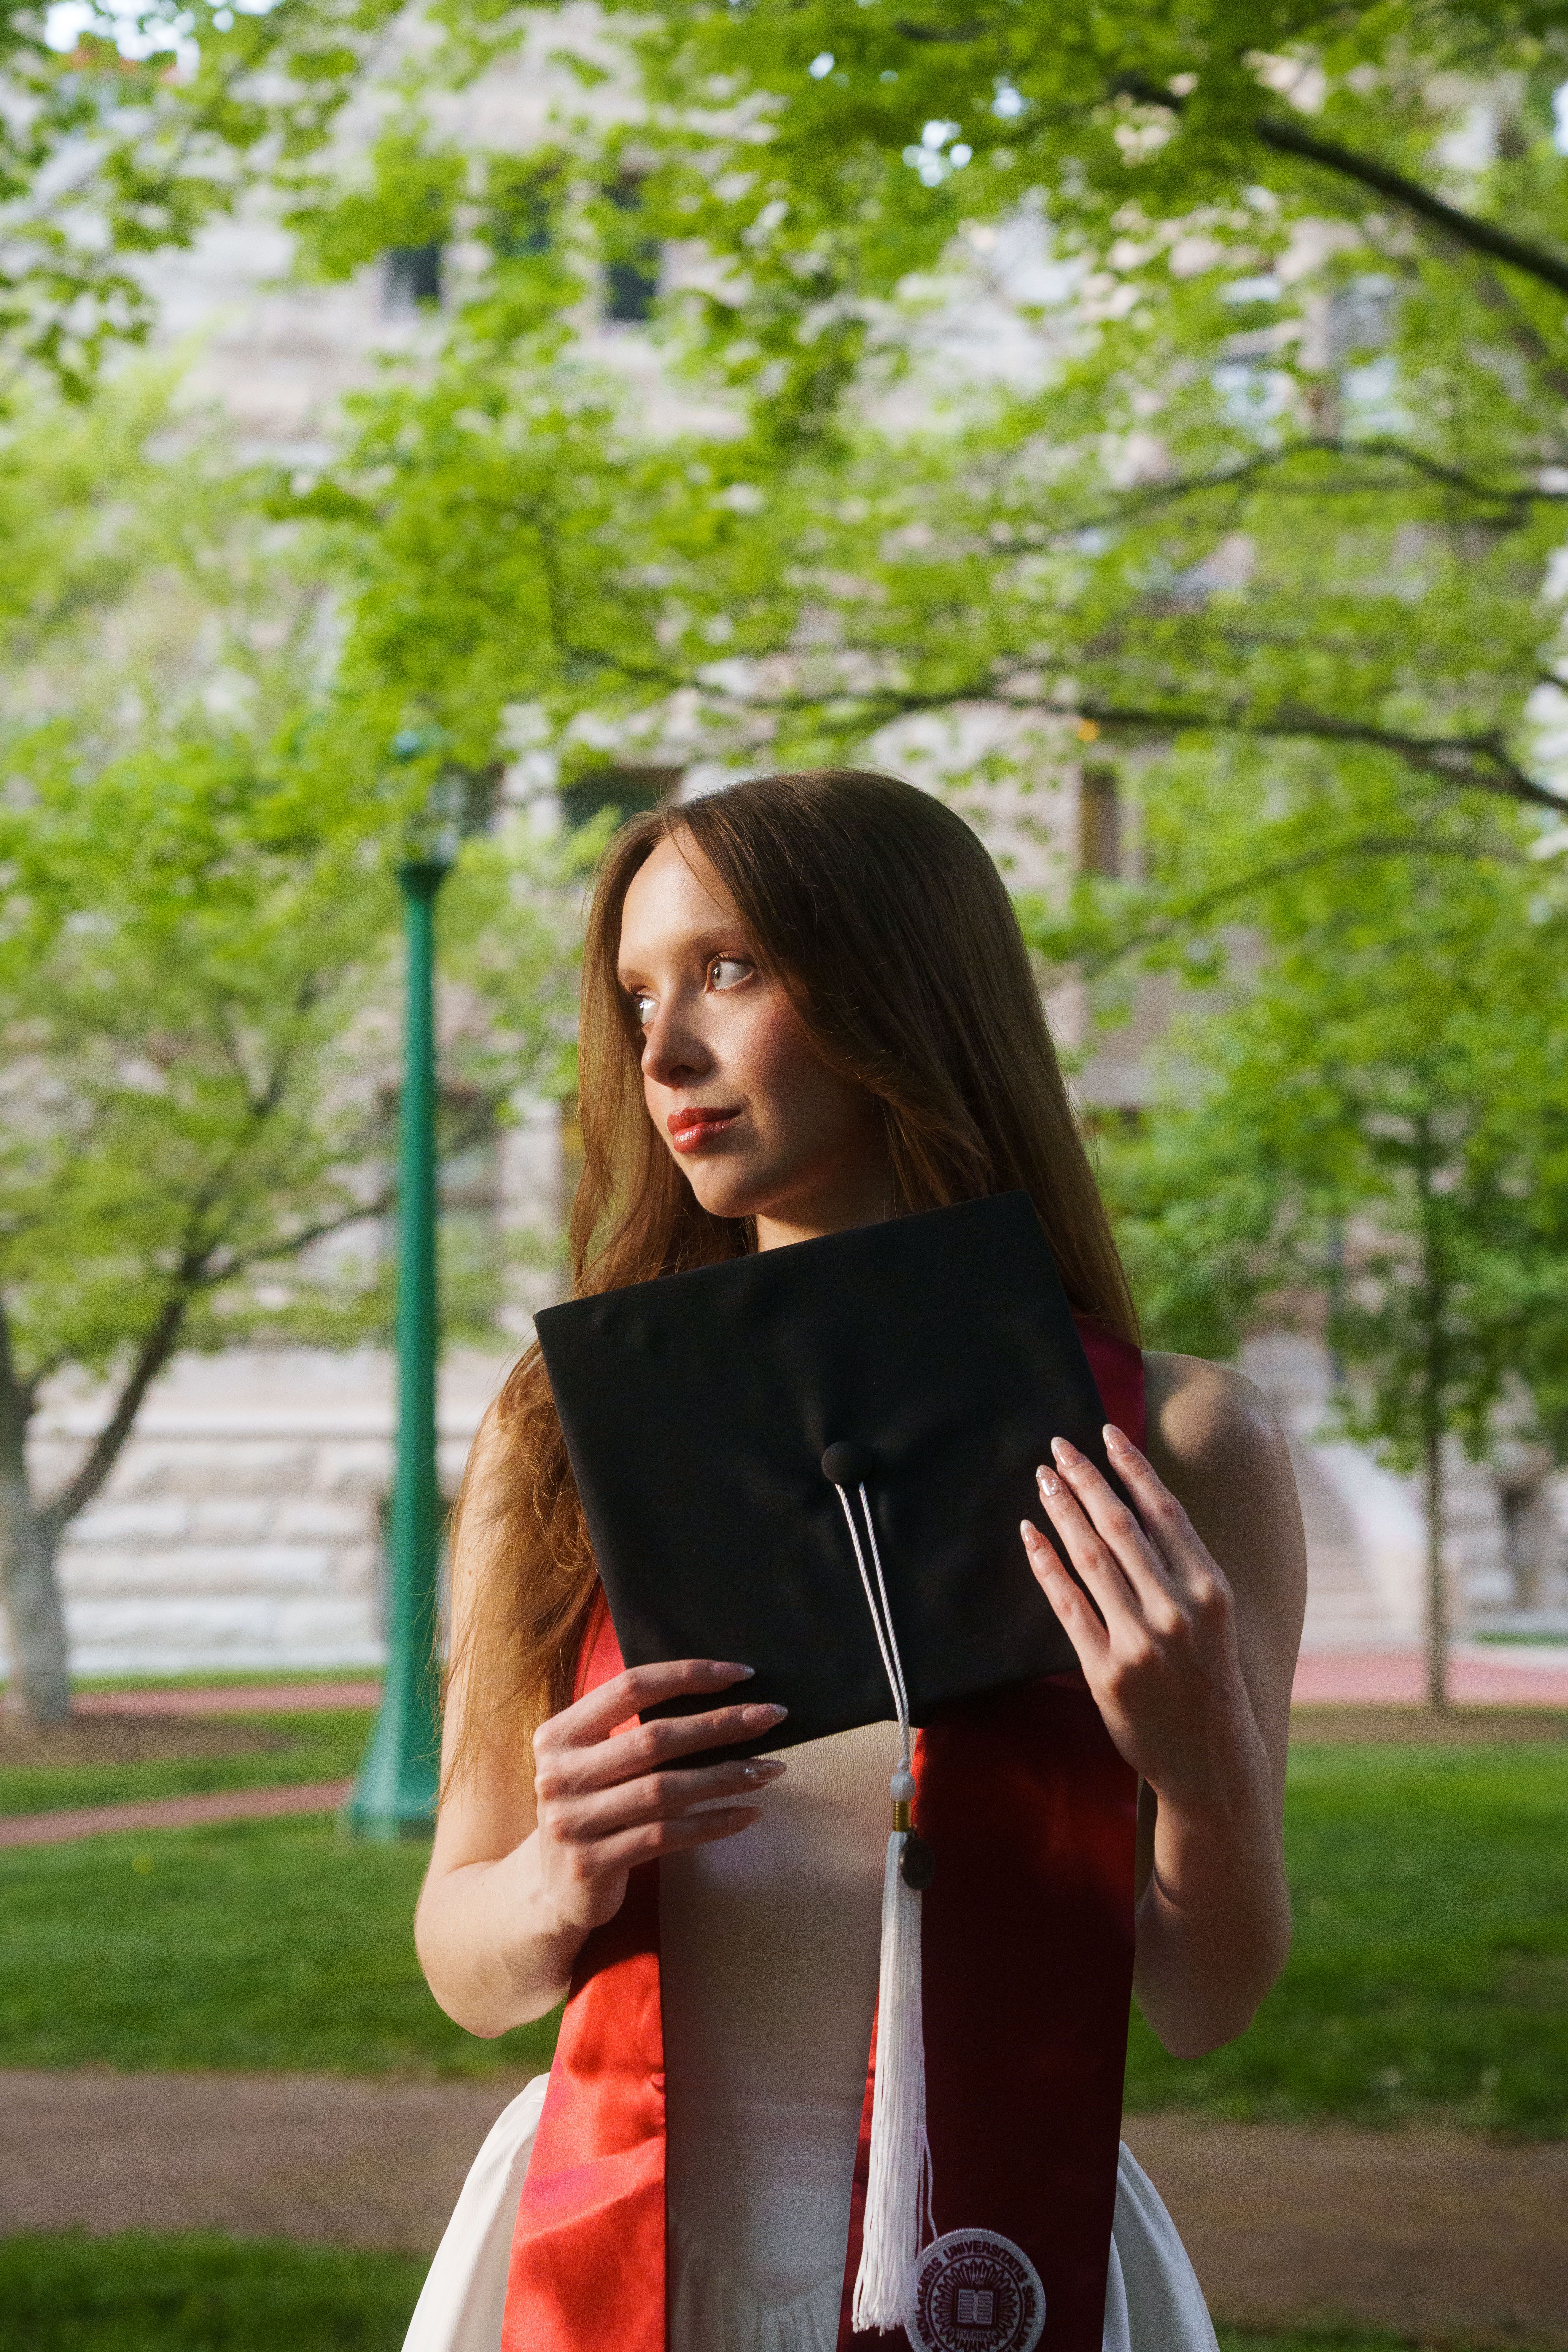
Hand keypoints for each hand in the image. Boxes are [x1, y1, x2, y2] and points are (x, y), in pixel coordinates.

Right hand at [530, 1659, 787, 1937]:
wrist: (552, 1888)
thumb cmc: (593, 1809)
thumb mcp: (596, 1764)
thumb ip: (636, 1733)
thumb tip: (726, 1702)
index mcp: (559, 1734)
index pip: (632, 1687)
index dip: (688, 1675)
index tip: (741, 1674)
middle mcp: (559, 1774)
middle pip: (654, 1738)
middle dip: (720, 1723)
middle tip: (772, 1716)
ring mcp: (572, 1821)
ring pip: (666, 1789)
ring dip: (726, 1776)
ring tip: (771, 1769)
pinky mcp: (592, 1864)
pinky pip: (666, 1836)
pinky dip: (712, 1824)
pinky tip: (747, 1815)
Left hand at [1020, 1426, 1266, 1817]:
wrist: (1210, 1761)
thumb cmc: (1210, 1680)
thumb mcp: (1215, 1618)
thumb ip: (1183, 1569)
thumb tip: (1141, 1507)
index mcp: (1210, 1589)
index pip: (1164, 1510)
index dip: (1132, 1466)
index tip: (1107, 1432)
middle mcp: (1177, 1609)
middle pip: (1120, 1525)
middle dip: (1086, 1478)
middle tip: (1058, 1447)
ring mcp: (1140, 1640)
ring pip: (1089, 1557)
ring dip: (1062, 1511)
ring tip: (1043, 1479)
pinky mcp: (1106, 1670)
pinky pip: (1067, 1604)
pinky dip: (1045, 1564)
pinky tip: (1029, 1534)